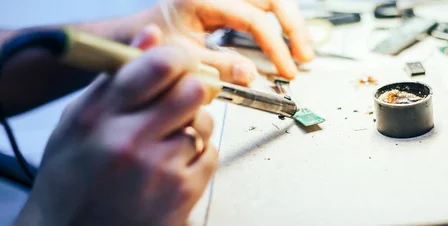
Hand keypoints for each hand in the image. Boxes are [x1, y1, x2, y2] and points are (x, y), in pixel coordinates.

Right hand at [14, 26, 217, 225]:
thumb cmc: (71, 182)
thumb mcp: (78, 123)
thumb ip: (115, 78)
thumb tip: (151, 39)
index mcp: (99, 117)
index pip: (157, 66)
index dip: (179, 58)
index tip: (182, 62)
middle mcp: (129, 141)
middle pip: (193, 91)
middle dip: (192, 90)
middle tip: (184, 98)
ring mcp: (159, 169)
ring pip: (205, 123)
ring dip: (193, 126)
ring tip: (168, 142)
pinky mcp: (182, 193)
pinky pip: (211, 153)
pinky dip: (198, 155)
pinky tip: (174, 165)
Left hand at [142, 0, 313, 80]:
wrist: (137, 36)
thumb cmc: (153, 44)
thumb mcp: (184, 60)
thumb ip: (218, 67)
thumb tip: (251, 75)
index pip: (254, 19)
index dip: (275, 46)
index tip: (286, 70)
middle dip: (294, 27)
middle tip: (304, 57)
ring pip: (272, 0)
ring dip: (291, 23)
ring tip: (303, 51)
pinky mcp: (229, 1)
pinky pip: (262, 6)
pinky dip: (279, 22)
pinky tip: (288, 39)